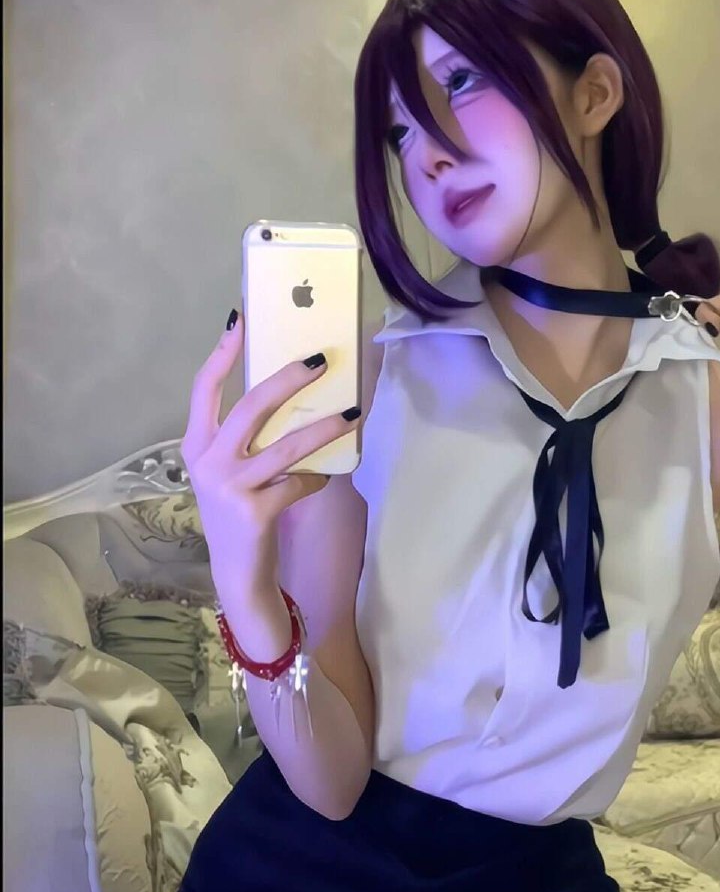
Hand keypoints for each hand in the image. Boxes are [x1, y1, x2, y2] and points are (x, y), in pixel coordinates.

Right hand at [180, 309, 359, 592]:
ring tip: (352, 413)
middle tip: (319, 360)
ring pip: (285, 445)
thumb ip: (246, 437)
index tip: (241, 318)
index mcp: (196, 445)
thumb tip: (292, 390)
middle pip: (249, 407)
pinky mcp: (255, 511)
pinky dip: (317, 478)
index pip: (204, 388)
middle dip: (286, 379)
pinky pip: (299, 482)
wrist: (238, 572)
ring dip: (323, 428)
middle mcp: (207, 462)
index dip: (222, 353)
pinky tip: (324, 478)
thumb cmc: (241, 510)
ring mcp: (229, 487)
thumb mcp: (231, 470)